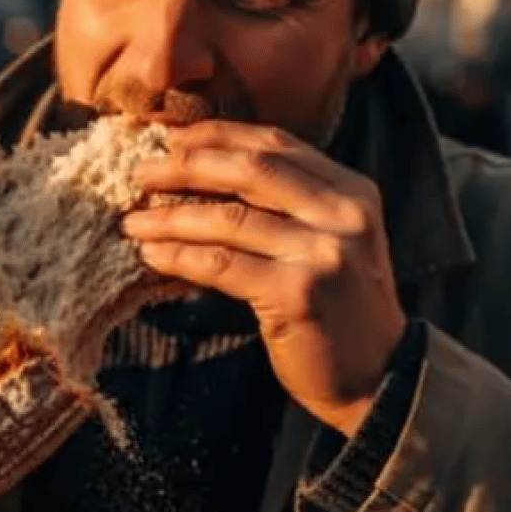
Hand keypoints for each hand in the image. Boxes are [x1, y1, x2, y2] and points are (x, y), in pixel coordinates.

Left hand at [122, 121, 406, 435]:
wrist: (377, 376)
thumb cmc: (339, 307)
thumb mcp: (330, 240)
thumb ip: (289, 204)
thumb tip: (206, 169)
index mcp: (351, 191)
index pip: (275, 144)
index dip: (217, 135)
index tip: (170, 138)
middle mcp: (343, 215)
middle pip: (250, 170)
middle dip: (186, 166)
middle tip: (139, 173)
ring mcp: (324, 254)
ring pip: (229, 220)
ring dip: (171, 218)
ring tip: (133, 222)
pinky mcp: (298, 295)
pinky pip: (223, 265)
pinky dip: (181, 257)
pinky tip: (153, 256)